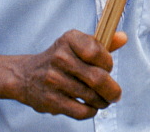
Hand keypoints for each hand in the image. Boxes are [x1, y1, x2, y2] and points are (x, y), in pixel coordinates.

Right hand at [11, 30, 125, 119]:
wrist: (26, 76)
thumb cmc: (60, 59)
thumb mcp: (78, 44)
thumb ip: (102, 43)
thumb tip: (123, 38)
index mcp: (69, 39)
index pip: (97, 52)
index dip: (108, 63)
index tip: (107, 68)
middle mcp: (60, 57)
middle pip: (97, 77)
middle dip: (112, 89)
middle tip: (116, 94)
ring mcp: (53, 79)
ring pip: (91, 96)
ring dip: (102, 101)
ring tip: (104, 101)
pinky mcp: (50, 100)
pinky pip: (80, 111)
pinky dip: (91, 111)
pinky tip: (91, 108)